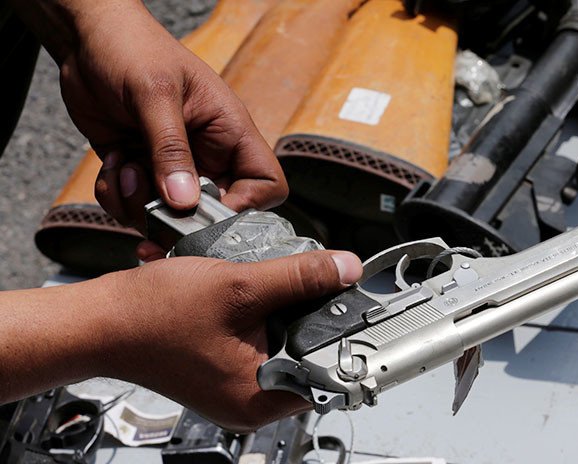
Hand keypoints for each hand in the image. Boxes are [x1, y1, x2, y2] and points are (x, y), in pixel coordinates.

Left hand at [49, 1, 285, 227]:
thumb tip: (184, 202)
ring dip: (139, 206)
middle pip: (214, 212)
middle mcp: (207, 155)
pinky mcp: (141, 172)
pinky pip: (135, 208)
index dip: (247, 207)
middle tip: (150, 208)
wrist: (86, 38)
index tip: (208, 213)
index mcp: (230, 132)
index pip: (266, 183)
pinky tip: (113, 163)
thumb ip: (170, 149)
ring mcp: (173, 167)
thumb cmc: (132, 48)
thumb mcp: (154, 94)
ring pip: (169, 217)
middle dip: (179, 217)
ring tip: (125, 167)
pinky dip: (117, 196)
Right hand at [103, 250, 362, 430]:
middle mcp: (252, 402)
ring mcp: (237, 390)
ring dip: (289, 315)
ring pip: (286, 349)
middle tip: (319, 285)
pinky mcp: (225, 374)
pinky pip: (262, 347)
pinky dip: (266, 320)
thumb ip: (300, 277)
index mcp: (261, 397)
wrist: (101, 320)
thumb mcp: (239, 286)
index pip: (329, 372)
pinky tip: (258, 297)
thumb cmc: (153, 315)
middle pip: (311, 358)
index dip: (344, 334)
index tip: (354, 304)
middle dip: (315, 318)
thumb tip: (346, 269)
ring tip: (283, 287)